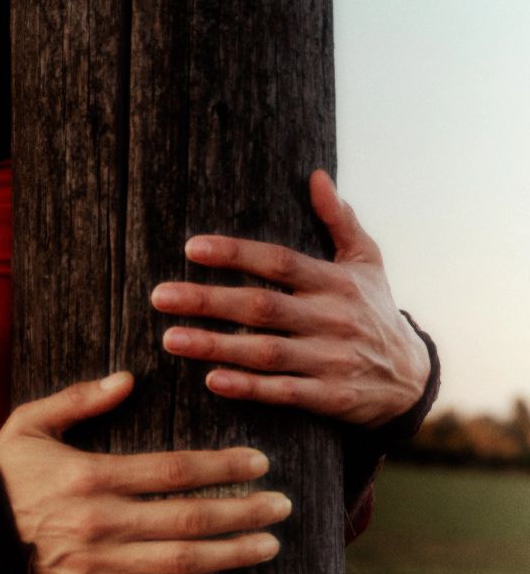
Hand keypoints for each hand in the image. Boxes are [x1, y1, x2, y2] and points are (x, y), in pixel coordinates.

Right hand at [0, 371, 291, 573]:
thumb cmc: (2, 473)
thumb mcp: (30, 422)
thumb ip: (80, 400)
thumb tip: (128, 379)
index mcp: (90, 475)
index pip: (173, 470)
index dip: (222, 465)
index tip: (259, 461)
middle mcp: (101, 521)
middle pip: (188, 517)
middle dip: (243, 511)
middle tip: (282, 505)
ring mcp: (97, 563)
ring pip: (179, 562)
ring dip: (230, 554)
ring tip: (269, 545)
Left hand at [150, 169, 430, 429]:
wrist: (412, 377)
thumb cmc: (375, 311)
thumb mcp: (367, 262)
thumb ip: (340, 220)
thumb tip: (316, 176)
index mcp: (334, 282)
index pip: (279, 262)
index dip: (236, 254)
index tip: (192, 248)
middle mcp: (331, 318)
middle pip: (262, 307)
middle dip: (208, 301)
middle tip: (160, 296)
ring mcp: (331, 360)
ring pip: (266, 352)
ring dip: (216, 346)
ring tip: (171, 338)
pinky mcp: (330, 398)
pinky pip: (285, 393)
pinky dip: (249, 388)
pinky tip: (212, 380)